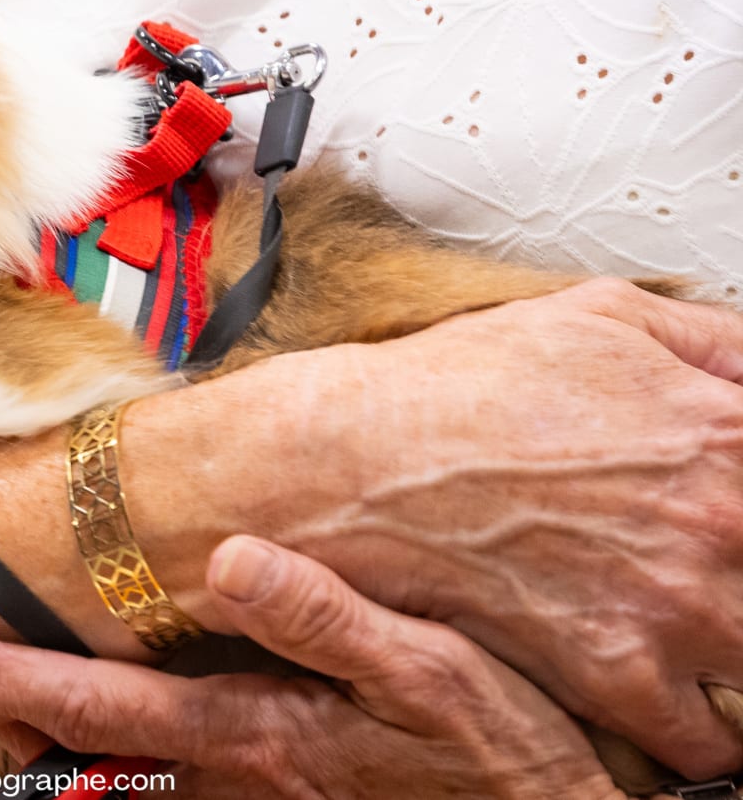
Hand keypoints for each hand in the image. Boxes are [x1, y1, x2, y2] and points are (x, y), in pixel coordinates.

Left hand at [0, 536, 629, 799]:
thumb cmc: (501, 752)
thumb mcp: (433, 675)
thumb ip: (327, 618)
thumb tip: (233, 556)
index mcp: (251, 732)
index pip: (93, 708)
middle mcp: (232, 774)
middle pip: (83, 750)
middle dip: (3, 715)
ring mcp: (253, 794)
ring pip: (119, 773)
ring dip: (51, 741)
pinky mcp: (282, 793)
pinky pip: (170, 778)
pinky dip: (115, 753)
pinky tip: (100, 727)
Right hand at [119, 279, 742, 777]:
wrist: (348, 464)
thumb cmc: (454, 389)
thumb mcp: (596, 316)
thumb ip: (714, 339)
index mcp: (724, 429)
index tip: (733, 514)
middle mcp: (720, 520)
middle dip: (738, 569)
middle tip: (708, 565)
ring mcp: (674, 605)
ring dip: (730, 647)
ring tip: (692, 625)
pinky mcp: (617, 672)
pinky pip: (706, 737)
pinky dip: (698, 724)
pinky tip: (672, 691)